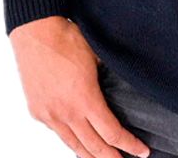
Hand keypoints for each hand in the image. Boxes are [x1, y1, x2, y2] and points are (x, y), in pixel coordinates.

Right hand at [9, 15, 150, 157]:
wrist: (35, 31)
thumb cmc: (67, 39)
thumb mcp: (96, 55)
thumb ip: (110, 75)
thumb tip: (125, 82)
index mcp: (85, 99)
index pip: (112, 133)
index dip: (129, 145)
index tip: (142, 151)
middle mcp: (67, 113)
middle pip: (94, 147)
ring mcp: (50, 115)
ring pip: (73, 146)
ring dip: (91, 156)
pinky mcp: (37, 112)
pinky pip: (58, 133)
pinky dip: (72, 141)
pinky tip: (80, 143)